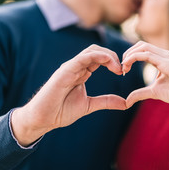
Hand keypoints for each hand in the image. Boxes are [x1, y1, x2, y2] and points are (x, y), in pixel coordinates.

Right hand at [12, 45, 126, 145]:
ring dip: (108, 55)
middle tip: (123, 69)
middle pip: (98, 51)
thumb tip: (125, 103)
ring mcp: (71, 67)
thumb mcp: (89, 105)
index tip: (123, 72)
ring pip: (92, 51)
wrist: (43, 118)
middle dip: (113, 56)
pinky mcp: (65, 70)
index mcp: (82, 72)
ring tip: (118, 67)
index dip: (114, 62)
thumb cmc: (61, 111)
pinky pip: (82, 58)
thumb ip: (106, 101)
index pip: (100, 58)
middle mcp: (77, 67)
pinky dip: (97, 56)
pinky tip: (107, 61)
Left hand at [122, 41, 168, 108]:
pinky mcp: (167, 62)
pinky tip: (127, 66)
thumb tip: (127, 101)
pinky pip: (147, 55)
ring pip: (143, 47)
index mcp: (161, 58)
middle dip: (128, 53)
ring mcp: (166, 56)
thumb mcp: (154, 92)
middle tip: (122, 67)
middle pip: (140, 45)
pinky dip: (133, 58)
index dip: (130, 56)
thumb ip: (140, 93)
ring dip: (129, 55)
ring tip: (124, 67)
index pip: (142, 49)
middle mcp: (163, 54)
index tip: (123, 70)